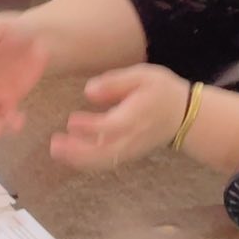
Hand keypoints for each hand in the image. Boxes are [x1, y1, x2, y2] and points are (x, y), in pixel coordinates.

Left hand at [50, 66, 191, 170]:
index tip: (71, 121)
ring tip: (56, 150)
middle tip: (55, 144)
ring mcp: (130, 149)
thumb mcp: (142, 76)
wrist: (184, 116)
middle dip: (78, 151)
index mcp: (136, 116)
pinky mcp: (127, 154)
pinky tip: (68, 154)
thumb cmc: (161, 91)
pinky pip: (106, 163)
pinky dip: (86, 162)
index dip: (91, 127)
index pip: (112, 126)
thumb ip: (115, 82)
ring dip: (78, 159)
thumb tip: (89, 91)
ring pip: (103, 161)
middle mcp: (133, 137)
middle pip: (105, 151)